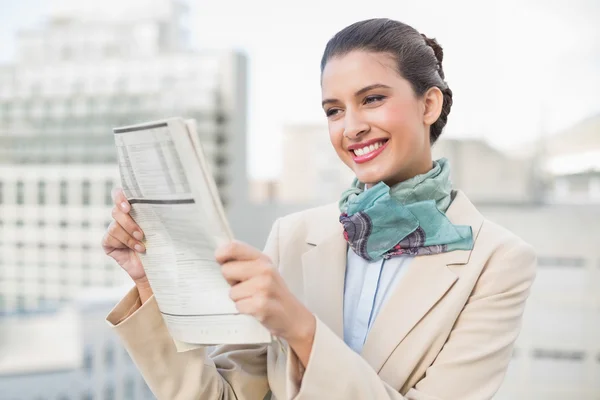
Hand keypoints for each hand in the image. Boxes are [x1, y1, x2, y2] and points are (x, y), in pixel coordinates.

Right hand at [101, 188, 151, 299]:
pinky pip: (111, 237)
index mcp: (133, 209)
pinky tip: (138, 248)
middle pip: (116, 210)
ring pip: (115, 225)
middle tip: (141, 232)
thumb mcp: (159, 227)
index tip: (128, 206)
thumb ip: (154, 215)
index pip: (120, 194)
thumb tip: (163, 203)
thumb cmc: (161, 244)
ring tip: (142, 241)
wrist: (157, 266)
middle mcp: (122, 217)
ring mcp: (114, 229)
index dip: (120, 196)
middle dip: (128, 221)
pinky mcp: (108, 242)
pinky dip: (126, 242)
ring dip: (130, 234)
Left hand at [215, 241, 315, 364]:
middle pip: (226, 270)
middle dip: (231, 281)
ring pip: (232, 292)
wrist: (293, 316)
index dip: (221, 254)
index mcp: (262, 258)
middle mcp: (264, 270)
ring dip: (239, 299)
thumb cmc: (272, 292)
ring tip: (254, 299)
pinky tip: (256, 308)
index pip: (233, 247)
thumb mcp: (262, 271)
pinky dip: (244, 309)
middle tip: (246, 286)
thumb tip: (219, 256)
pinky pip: (238, 306)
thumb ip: (243, 262)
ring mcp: (264, 287)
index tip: (220, 261)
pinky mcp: (261, 305)